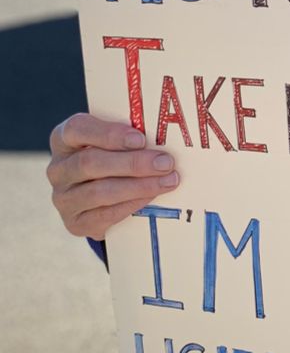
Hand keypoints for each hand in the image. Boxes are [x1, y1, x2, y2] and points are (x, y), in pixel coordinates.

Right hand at [47, 113, 178, 240]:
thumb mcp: (114, 144)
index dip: (109, 134)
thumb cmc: (112, 161)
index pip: (77, 129)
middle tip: (165, 163)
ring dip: (138, 186)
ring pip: (99, 191)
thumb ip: (128, 137)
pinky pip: (104, 215)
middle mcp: (57, 169)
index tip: (140, 139)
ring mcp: (63, 198)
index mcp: (63, 139)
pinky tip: (151, 197)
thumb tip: (164, 136)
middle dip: (132, 163)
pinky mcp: (75, 223)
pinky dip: (131, 205)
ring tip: (168, 181)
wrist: (100, 202)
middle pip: (90, 163)